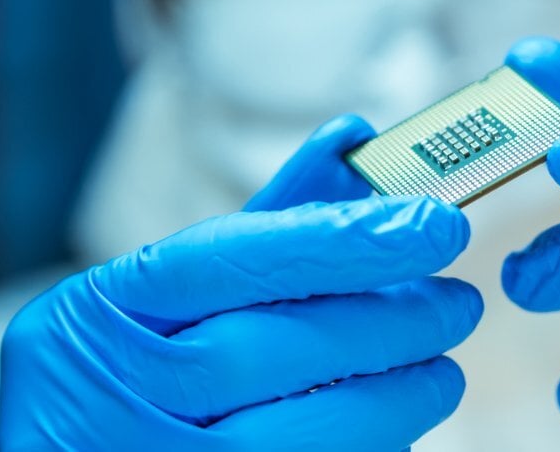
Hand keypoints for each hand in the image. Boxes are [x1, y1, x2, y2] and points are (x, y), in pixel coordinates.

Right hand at [0, 116, 482, 450]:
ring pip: (296, 434)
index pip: (235, 256)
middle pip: (271, 346)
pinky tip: (397, 419)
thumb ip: (267, 223)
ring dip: (391, 398)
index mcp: (103, 310)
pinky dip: (366, 445)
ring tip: (442, 371)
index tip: (434, 226)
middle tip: (456, 303)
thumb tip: (352, 140)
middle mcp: (116, 387)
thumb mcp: (172, 293)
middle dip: (384, 322)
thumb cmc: (132, 370)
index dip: (345, 238)